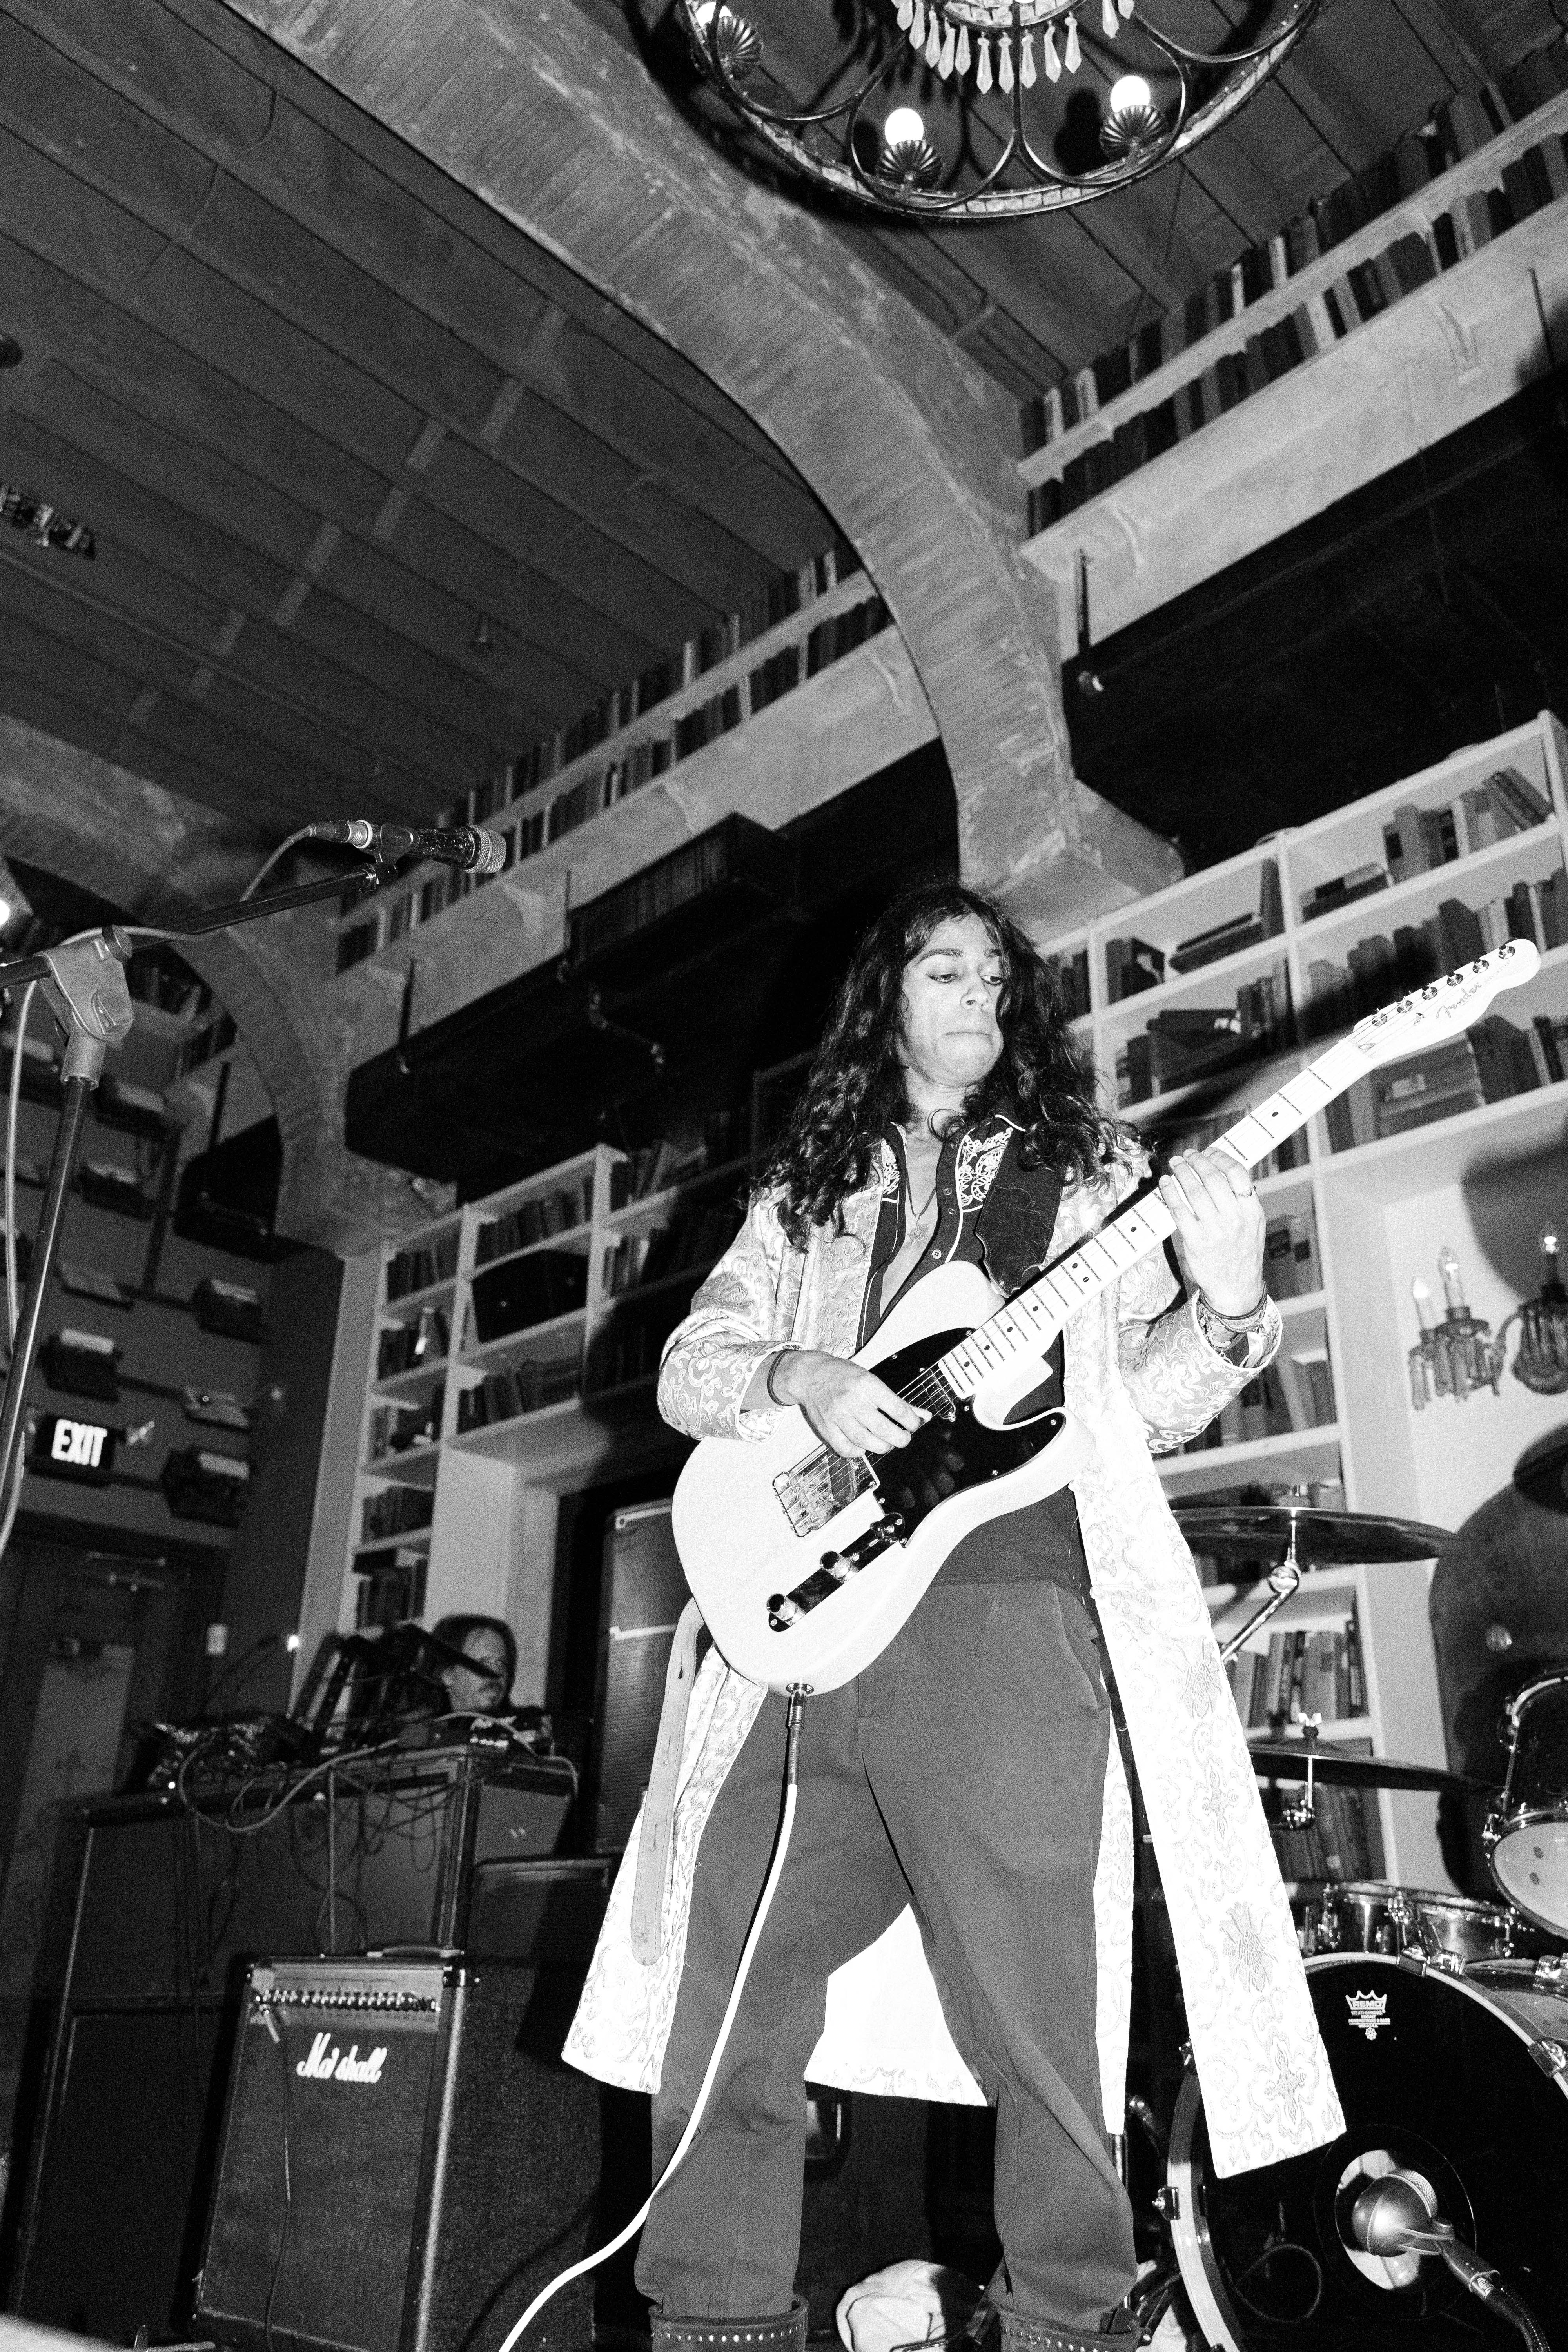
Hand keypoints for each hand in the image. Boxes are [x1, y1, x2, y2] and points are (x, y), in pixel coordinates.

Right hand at [770, 1348, 927, 1456]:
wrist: (810, 1374)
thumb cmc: (842, 1375)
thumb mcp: (871, 1380)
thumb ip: (896, 1400)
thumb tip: (922, 1415)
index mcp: (866, 1384)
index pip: (897, 1408)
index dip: (912, 1421)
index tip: (915, 1424)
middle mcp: (852, 1399)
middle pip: (883, 1428)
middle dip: (900, 1438)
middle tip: (903, 1438)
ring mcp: (837, 1415)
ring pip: (865, 1440)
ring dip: (882, 1447)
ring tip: (887, 1443)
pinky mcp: (826, 1427)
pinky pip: (845, 1448)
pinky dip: (858, 1452)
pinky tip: (863, 1446)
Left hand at [1157, 1149, 1265, 1317]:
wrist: (1236, 1288)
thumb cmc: (1241, 1253)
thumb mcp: (1252, 1224)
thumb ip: (1240, 1200)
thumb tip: (1220, 1170)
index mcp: (1252, 1211)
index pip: (1237, 1173)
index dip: (1220, 1157)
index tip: (1209, 1152)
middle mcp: (1235, 1218)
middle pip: (1213, 1178)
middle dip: (1197, 1161)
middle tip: (1187, 1155)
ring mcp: (1215, 1230)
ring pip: (1195, 1190)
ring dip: (1182, 1172)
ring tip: (1176, 1164)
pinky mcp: (1196, 1241)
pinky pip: (1179, 1210)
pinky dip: (1170, 1193)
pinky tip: (1165, 1184)